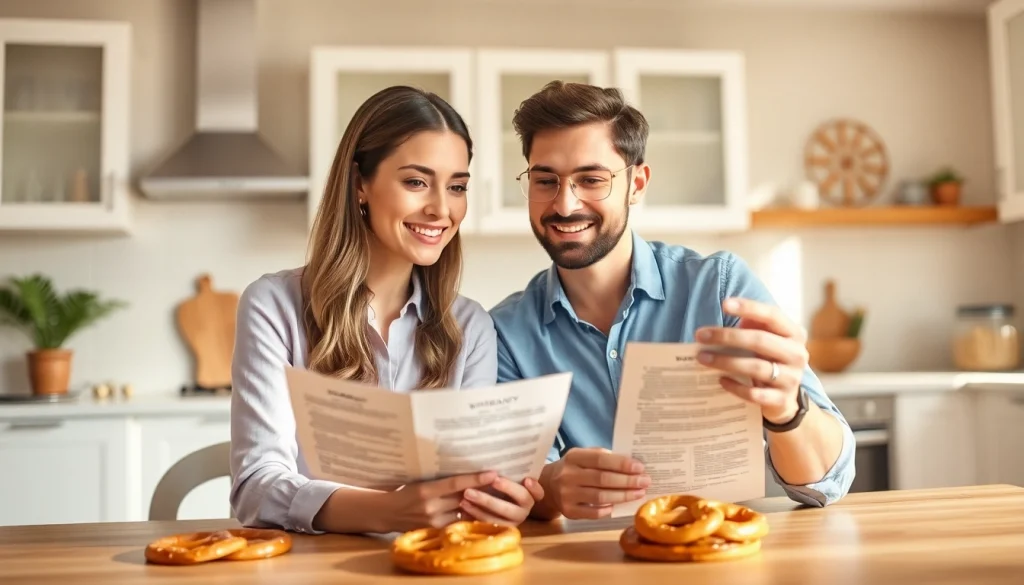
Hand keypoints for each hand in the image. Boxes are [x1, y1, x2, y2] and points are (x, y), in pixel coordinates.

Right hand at [378, 471, 497, 531]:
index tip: (492, 473)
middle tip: (501, 484)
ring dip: (478, 506)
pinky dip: (468, 517)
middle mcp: (431, 507)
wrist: (386, 513)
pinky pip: (457, 523)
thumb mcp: (420, 482)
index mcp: (426, 490)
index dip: (475, 479)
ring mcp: (433, 522)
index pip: (455, 483)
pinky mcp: (434, 532)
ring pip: (463, 513)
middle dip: (482, 492)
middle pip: (463, 499)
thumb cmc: (404, 492)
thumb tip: (466, 476)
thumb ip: (440, 483)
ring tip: (496, 497)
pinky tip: (480, 512)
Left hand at [457, 476, 543, 525]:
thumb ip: (510, 472)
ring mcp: (511, 523)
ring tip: (467, 493)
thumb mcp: (508, 477)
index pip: (538, 493)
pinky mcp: (497, 530)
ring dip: (483, 503)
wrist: (491, 503)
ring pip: (499, 515)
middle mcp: (523, 511)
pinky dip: (475, 513)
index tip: (527, 479)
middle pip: (517, 503)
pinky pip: (487, 523)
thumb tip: (504, 455)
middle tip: (492, 480)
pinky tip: (464, 505)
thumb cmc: (500, 483)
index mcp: (530, 497)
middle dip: (505, 490)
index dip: (535, 488)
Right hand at [541, 448, 649, 518]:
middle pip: (602, 479)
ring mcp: (567, 494)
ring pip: (600, 497)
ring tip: (639, 493)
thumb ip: (603, 457)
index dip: (621, 463)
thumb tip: (631, 465)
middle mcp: (567, 475)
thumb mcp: (582, 456)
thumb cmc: (574, 468)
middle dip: (627, 481)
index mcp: (573, 457)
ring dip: (623, 496)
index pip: (600, 459)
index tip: (640, 467)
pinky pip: (593, 513)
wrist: (547, 485)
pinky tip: (617, 506)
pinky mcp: (568, 511)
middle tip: (645, 481)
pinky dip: (607, 510)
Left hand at [695, 297, 807, 423]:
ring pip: (756, 367)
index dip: (749, 308)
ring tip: (702, 358)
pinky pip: (754, 393)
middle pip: (760, 340)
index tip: (724, 304)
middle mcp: (797, 354)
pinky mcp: (781, 400)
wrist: (784, 399)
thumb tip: (729, 310)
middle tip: (700, 336)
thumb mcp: (766, 340)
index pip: (772, 315)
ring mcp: (791, 379)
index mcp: (793, 334)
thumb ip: (753, 325)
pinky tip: (720, 380)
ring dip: (725, 361)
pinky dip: (735, 387)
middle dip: (727, 336)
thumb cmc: (769, 360)